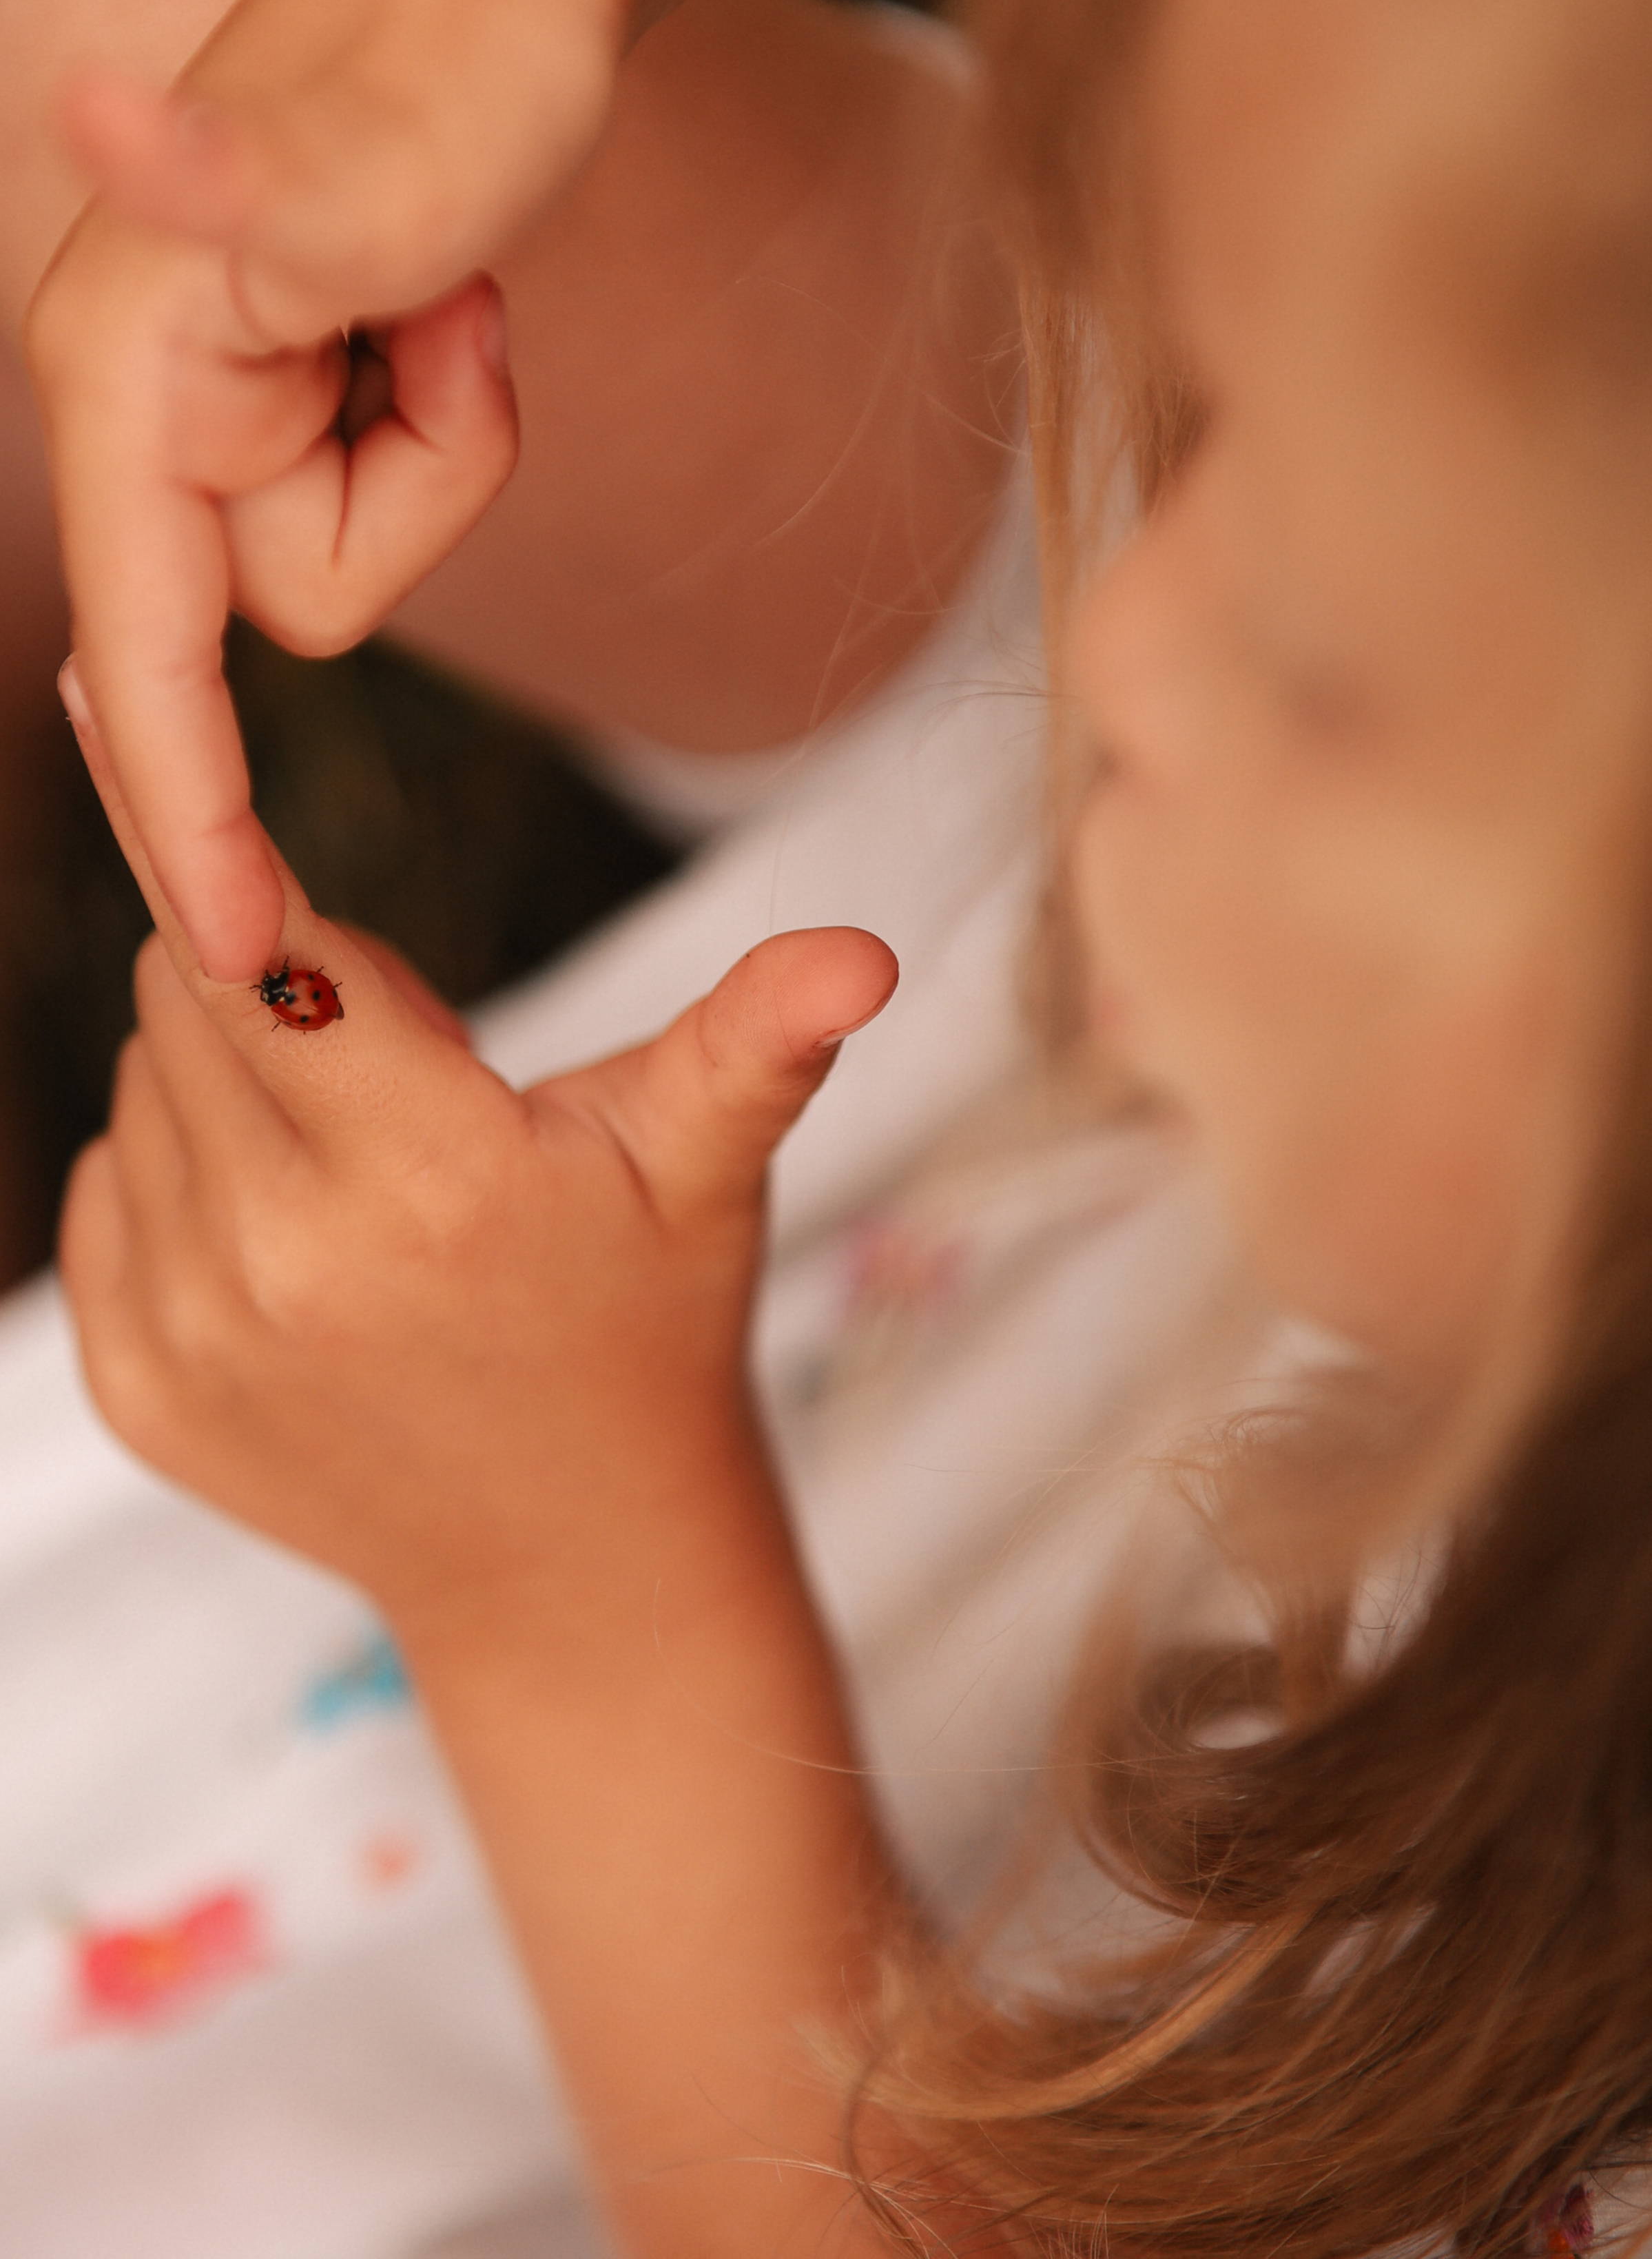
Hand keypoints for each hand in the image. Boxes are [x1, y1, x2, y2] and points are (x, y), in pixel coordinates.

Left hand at [56, 685, 896, 1638]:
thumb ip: (762, 1038)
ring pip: (136, 1089)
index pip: (265, 954)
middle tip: (396, 1066)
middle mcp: (284, 1262)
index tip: (199, 779)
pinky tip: (289, 1227)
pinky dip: (171, 1175)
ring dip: (223, 1079)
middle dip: (270, 981)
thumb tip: (867, 954)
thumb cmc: (649, 1324)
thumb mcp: (707, 1168)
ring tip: (358, 1157)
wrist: (570, 1559)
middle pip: (185, 1000)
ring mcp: (194, 1337)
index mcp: (432, 1181)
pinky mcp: (137, 1391)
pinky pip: (97, 1193)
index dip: (250, 877)